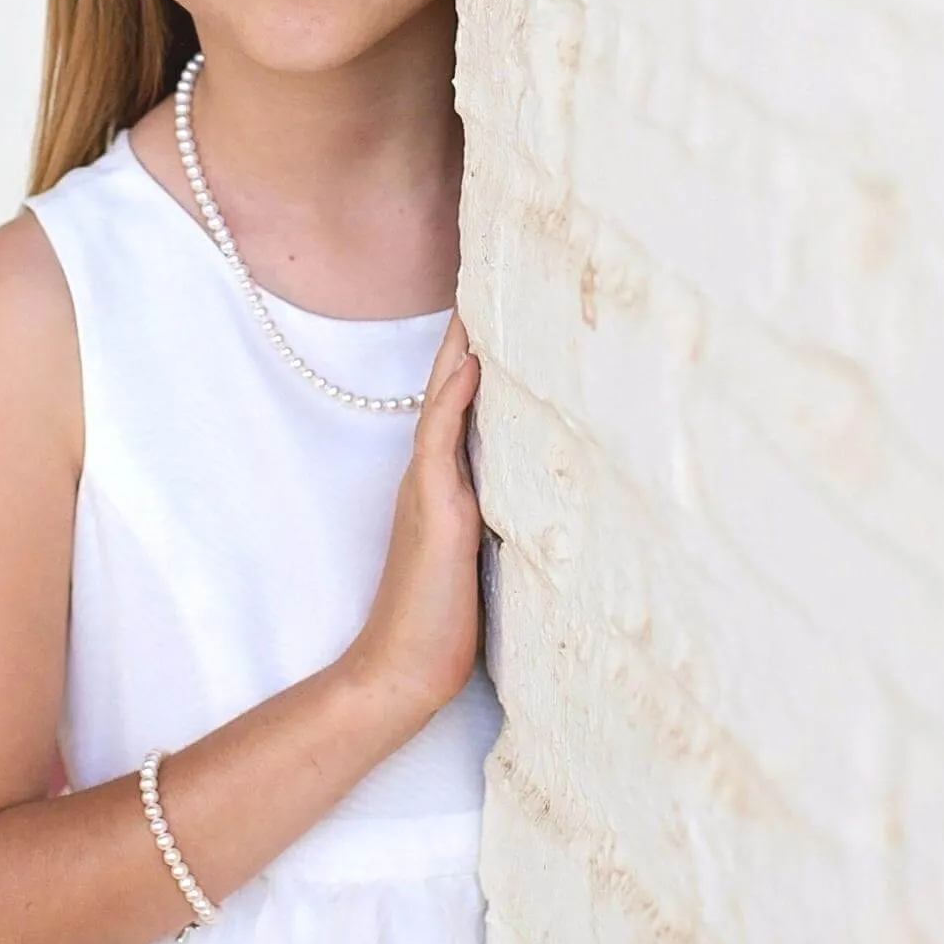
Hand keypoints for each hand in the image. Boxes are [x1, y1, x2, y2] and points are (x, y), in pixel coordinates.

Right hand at [346, 311, 483, 725]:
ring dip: (461, 347)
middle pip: (451, 388)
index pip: (463, 405)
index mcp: (447, 483)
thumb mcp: (480, 558)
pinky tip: (471, 362)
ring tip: (477, 292)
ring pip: (446, 400)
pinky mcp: (436, 510)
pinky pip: (442, 439)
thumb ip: (499, 519)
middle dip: (467, 334)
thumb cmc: (444, 624)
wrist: (402, 668)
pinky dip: (455, 397)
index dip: (476, 356)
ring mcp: (430, 488)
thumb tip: (541, 497)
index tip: (496, 306)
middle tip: (485, 274)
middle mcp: (434, 475)